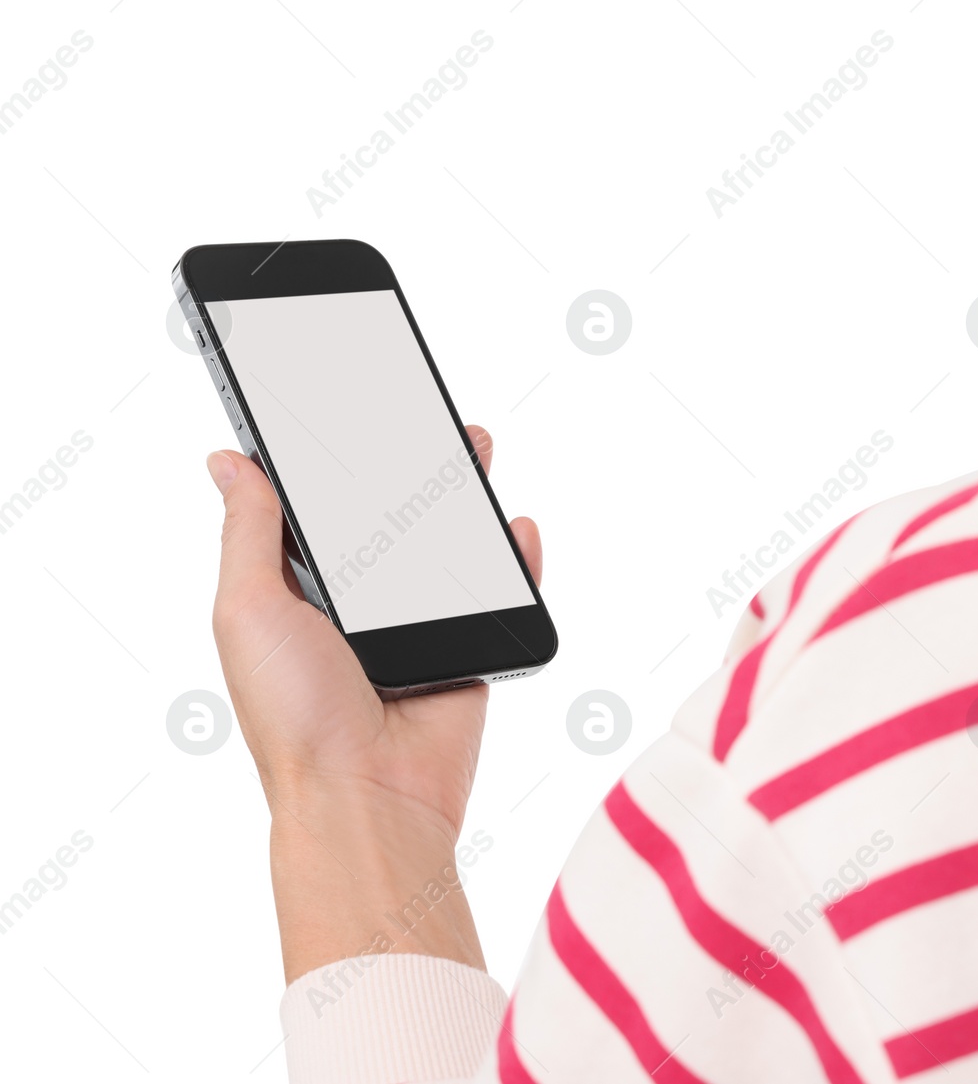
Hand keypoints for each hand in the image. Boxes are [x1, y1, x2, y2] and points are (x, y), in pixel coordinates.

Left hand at [205, 425, 541, 981]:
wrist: (369, 796)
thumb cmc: (294, 716)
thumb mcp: (247, 610)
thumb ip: (250, 532)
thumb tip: (229, 461)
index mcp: (297, 595)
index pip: (314, 513)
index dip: (326, 465)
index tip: (343, 415)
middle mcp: (356, 609)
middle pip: (388, 521)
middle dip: (406, 468)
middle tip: (421, 420)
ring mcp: (416, 628)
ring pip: (447, 550)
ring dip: (464, 499)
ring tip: (473, 449)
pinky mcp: (468, 651)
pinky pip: (499, 596)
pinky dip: (515, 560)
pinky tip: (516, 527)